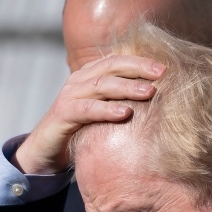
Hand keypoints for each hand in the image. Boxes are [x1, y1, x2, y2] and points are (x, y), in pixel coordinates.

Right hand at [13, 55, 164, 174]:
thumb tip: (158, 99)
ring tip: (150, 92)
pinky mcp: (63, 114)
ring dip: (127, 87)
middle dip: (138, 68)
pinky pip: (87, 109)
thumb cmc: (81, 130)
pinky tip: (125, 113)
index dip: (141, 61)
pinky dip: (106, 110)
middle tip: (162, 74)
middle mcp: (79, 80)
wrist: (45, 150)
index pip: (118, 60)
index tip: (165, 68)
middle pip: (111, 66)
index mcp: (90, 75)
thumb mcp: (103, 112)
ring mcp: (69, 96)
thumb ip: (122, 101)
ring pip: (101, 84)